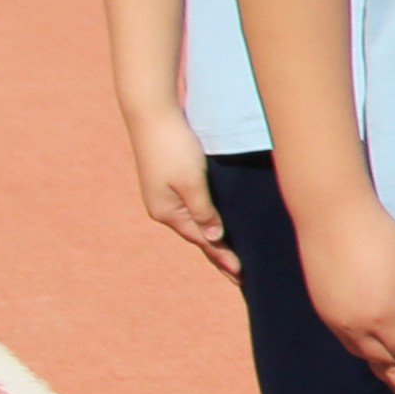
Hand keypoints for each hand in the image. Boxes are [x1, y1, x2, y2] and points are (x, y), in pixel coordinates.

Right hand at [124, 110, 236, 271]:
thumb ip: (203, 211)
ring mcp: (166, 196)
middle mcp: (164, 208)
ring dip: (214, 239)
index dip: (223, 257)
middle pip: (198, 237)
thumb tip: (213, 239)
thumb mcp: (192, 181)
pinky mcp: (172, 182)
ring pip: (197, 223)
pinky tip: (219, 226)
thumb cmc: (174, 147)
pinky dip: (209, 220)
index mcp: (167, 212)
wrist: (153, 116)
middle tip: (240, 277)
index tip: (241, 275)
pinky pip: (195, 208)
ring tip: (231, 258)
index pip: (202, 242)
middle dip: (218, 255)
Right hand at [300, 197, 394, 393]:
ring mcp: (336, 321)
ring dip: (385, 377)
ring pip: (365, 359)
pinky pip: (349, 345)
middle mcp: (356, 328)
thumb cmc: (380, 239)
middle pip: (386, 367)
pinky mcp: (324, 311)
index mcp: (383, 319)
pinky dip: (366, 359)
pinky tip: (374, 361)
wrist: (329, 217)